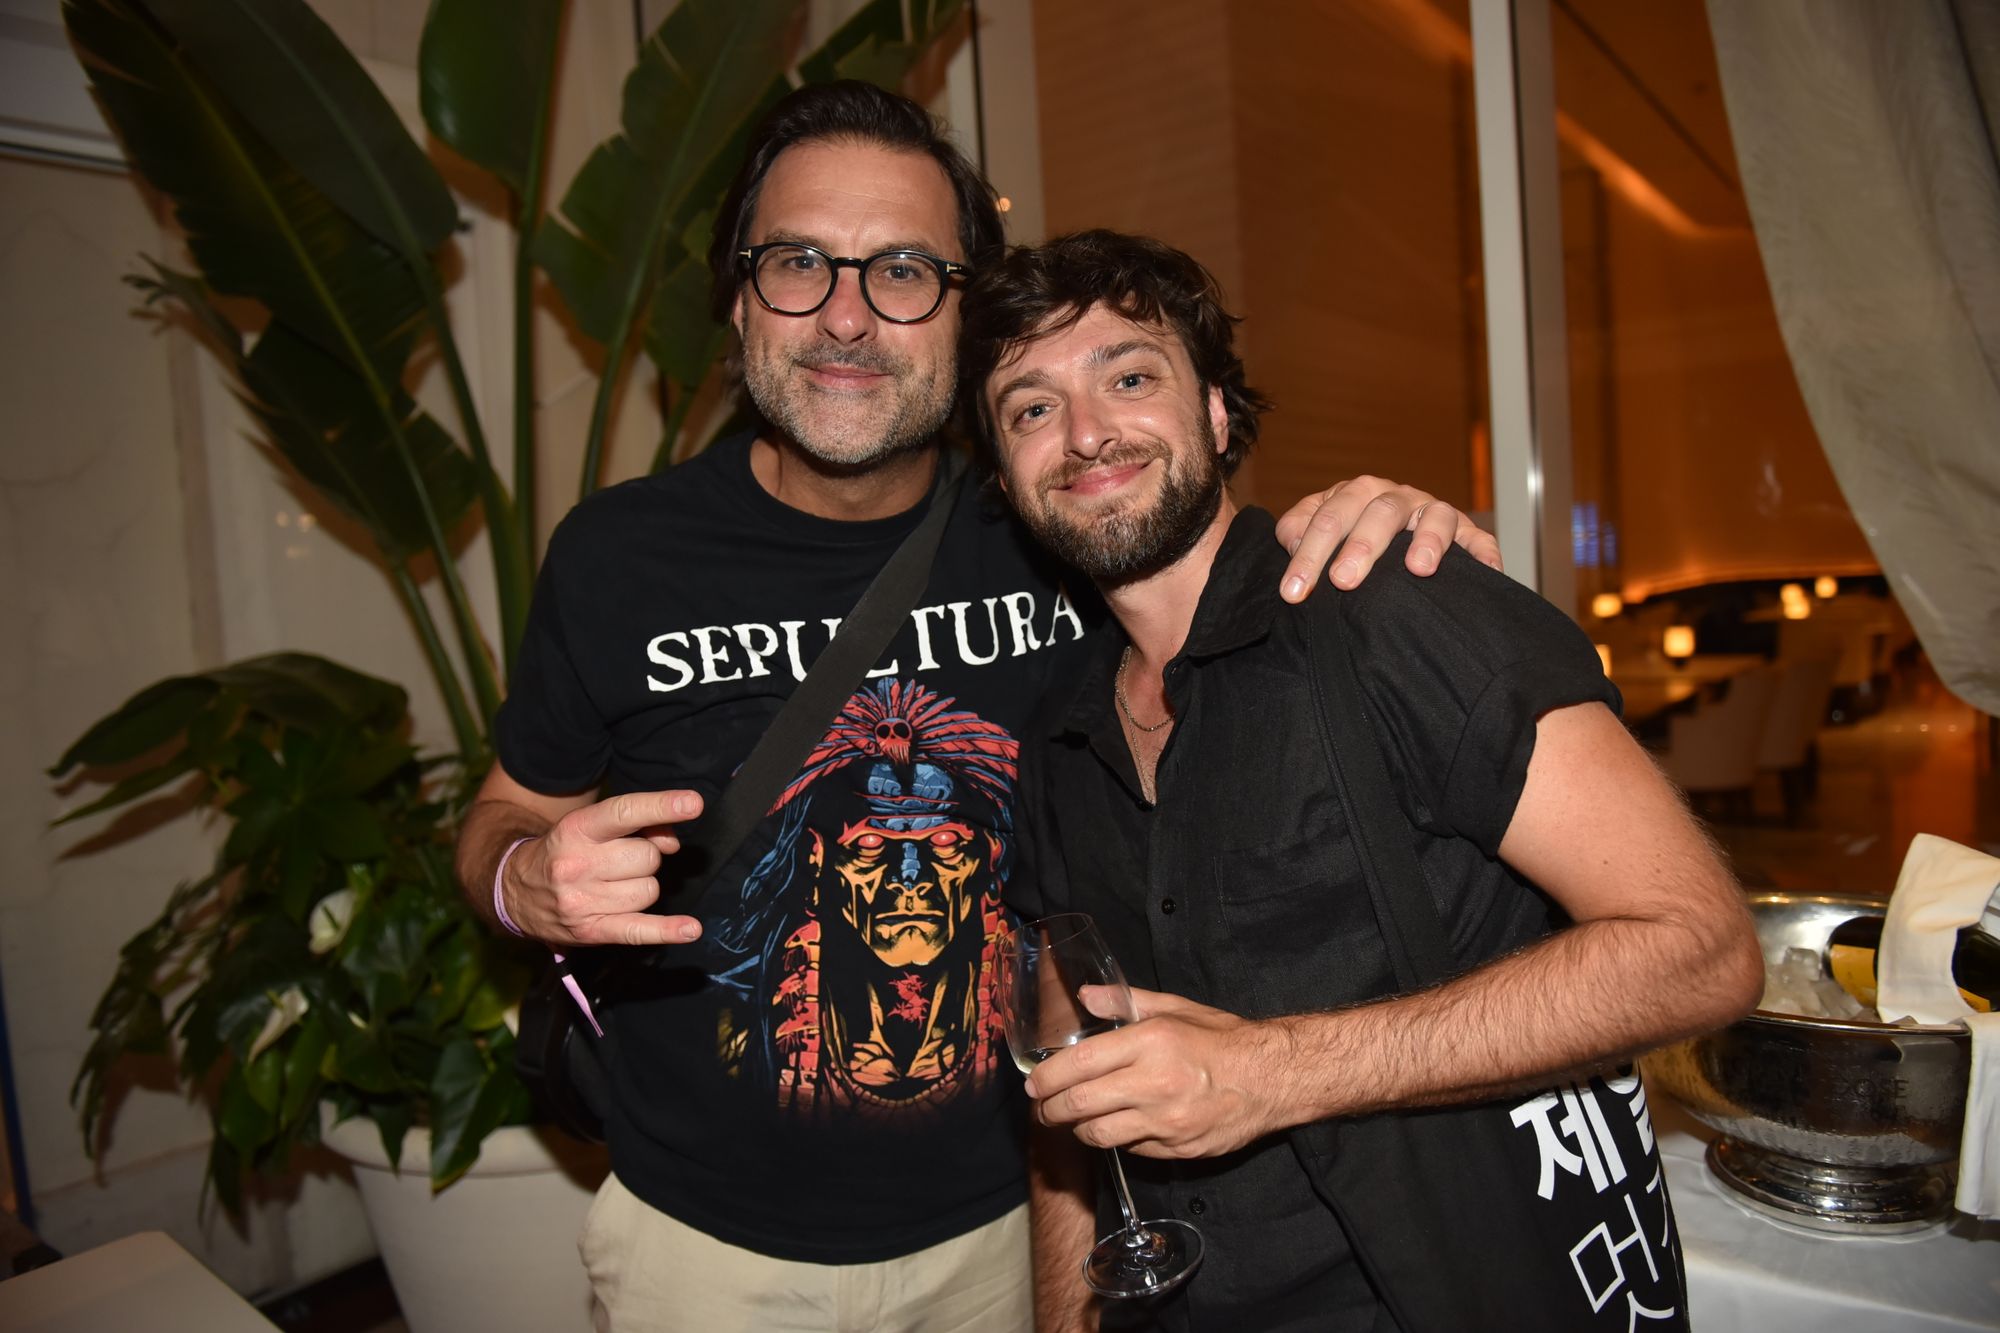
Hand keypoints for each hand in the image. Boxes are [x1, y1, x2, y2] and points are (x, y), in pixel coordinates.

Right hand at [501, 789, 704, 947]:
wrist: (515, 889)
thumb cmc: (566, 850)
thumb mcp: (590, 825)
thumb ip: (637, 824)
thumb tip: (673, 842)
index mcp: (576, 829)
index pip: (625, 813)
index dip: (662, 807)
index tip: (693, 803)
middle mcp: (576, 864)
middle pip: (647, 857)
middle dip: (647, 857)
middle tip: (622, 860)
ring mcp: (581, 901)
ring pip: (649, 891)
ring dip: (643, 886)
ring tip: (616, 884)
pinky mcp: (590, 931)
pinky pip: (638, 930)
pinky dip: (666, 930)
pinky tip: (690, 929)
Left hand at [1025, 986, 1292, 1159]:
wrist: (1271, 1079)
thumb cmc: (1221, 1039)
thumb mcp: (1175, 1008)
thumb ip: (1125, 1001)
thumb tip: (1084, 996)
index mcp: (1150, 1042)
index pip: (1079, 1064)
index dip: (1046, 1078)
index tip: (1033, 1083)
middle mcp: (1153, 1084)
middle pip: (1079, 1106)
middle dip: (1049, 1110)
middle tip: (1042, 1107)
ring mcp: (1165, 1122)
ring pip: (1098, 1134)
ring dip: (1077, 1129)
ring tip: (1072, 1120)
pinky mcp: (1176, 1149)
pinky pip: (1129, 1149)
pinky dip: (1115, 1139)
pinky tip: (1114, 1126)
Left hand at [1274, 476, 1501, 601]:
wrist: (1381, 533)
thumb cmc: (1343, 535)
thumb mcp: (1312, 528)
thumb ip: (1296, 530)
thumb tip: (1294, 544)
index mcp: (1356, 493)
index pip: (1329, 519)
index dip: (1309, 555)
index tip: (1293, 592)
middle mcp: (1396, 497)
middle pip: (1379, 512)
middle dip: (1361, 547)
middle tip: (1343, 581)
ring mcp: (1431, 511)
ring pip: (1435, 515)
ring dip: (1429, 538)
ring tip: (1420, 568)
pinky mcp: (1464, 531)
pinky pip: (1479, 538)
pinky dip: (1484, 552)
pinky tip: (1487, 573)